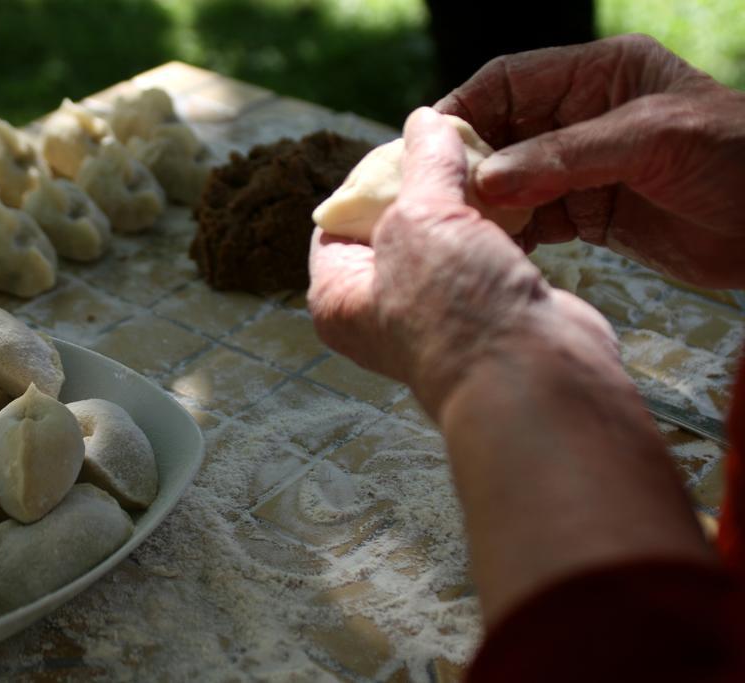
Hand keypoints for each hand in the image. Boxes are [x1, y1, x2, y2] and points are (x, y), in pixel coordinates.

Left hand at [308, 108, 616, 419]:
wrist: (533, 378)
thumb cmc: (455, 310)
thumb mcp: (421, 219)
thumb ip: (423, 164)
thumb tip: (424, 120)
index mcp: (339, 297)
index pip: (336, 222)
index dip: (365, 176)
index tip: (402, 143)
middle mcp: (380, 310)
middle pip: (392, 227)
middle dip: (422, 184)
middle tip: (450, 144)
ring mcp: (437, 314)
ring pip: (446, 239)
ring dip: (466, 202)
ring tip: (486, 162)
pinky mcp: (488, 312)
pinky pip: (485, 255)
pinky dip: (498, 226)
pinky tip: (514, 197)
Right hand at [435, 34, 744, 288]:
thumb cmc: (738, 158)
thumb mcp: (653, 140)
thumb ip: (567, 157)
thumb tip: (487, 180)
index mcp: (599, 75)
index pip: (510, 82)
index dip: (465, 108)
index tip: (427, 145)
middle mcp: (584, 117)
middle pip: (502, 133)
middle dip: (468, 163)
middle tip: (434, 196)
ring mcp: (585, 167)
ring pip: (514, 180)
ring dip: (487, 203)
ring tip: (460, 228)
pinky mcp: (591, 213)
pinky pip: (537, 219)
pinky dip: (514, 233)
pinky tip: (496, 249)